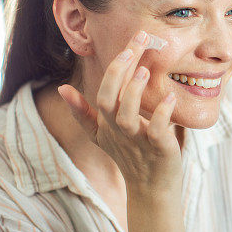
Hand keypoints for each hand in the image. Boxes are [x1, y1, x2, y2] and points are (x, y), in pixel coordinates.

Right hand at [57, 30, 181, 197]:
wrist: (151, 189)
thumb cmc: (129, 157)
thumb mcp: (101, 135)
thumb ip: (83, 112)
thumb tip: (62, 88)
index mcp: (106, 123)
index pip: (103, 91)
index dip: (114, 67)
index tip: (131, 41)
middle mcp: (119, 130)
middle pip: (110, 98)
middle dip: (120, 69)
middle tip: (137, 42)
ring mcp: (137, 141)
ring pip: (127, 116)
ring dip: (134, 92)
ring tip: (145, 70)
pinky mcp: (158, 150)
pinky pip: (157, 131)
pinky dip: (162, 115)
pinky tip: (170, 98)